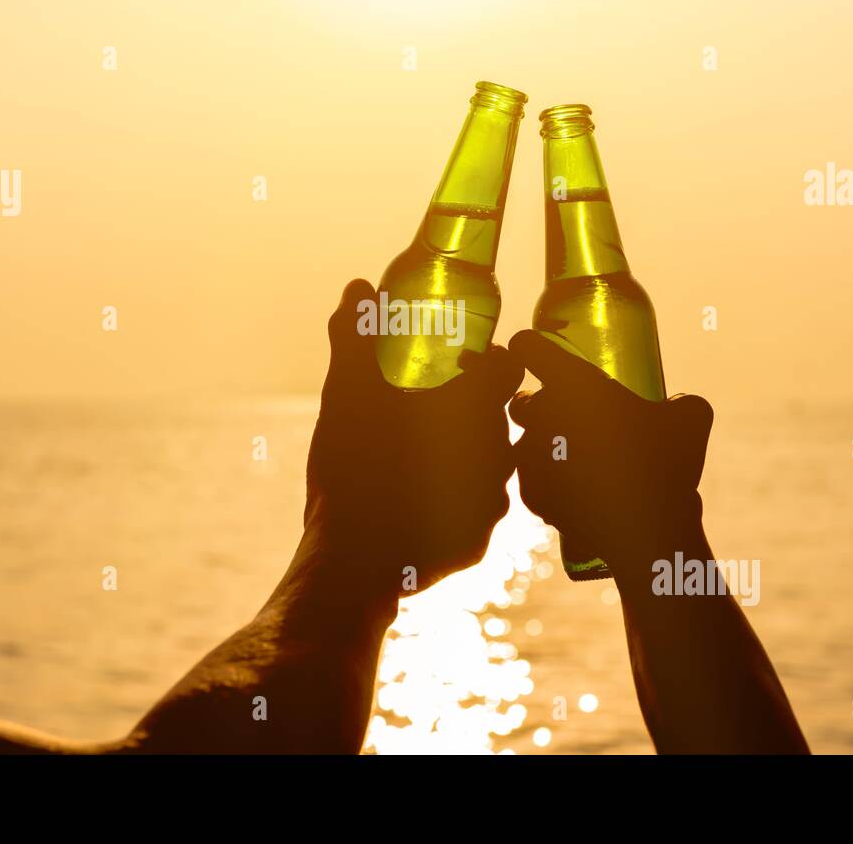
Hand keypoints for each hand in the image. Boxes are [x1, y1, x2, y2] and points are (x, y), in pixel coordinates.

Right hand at [305, 280, 522, 596]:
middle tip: (428, 411)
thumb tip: (358, 289)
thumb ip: (357, 339)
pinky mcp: (478, 543)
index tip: (455, 365)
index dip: (484, 362)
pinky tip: (419, 502)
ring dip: (464, 458)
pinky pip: (475, 513)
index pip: (507, 366)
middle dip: (470, 411)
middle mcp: (496, 452)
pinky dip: (454, 503)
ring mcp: (491, 502)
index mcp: (472, 407)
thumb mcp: (345, 397)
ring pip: (490, 466)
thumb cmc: (352, 469)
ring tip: (420, 459)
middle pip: (499, 416)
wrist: (352, 562)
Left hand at [507, 330, 713, 576]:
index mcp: (572, 384)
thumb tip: (674, 405)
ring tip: (584, 465)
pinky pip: (533, 479)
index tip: (536, 354)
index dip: (530, 347)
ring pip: (526, 442)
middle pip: (522, 401)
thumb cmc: (669, 465)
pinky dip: (552, 483)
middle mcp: (542, 415)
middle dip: (542, 408)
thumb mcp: (691, 416)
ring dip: (547, 448)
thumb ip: (676, 400)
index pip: (528, 347)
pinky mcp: (531, 494)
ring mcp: (531, 457)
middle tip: (574, 422)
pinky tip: (581, 492)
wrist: (648, 532)